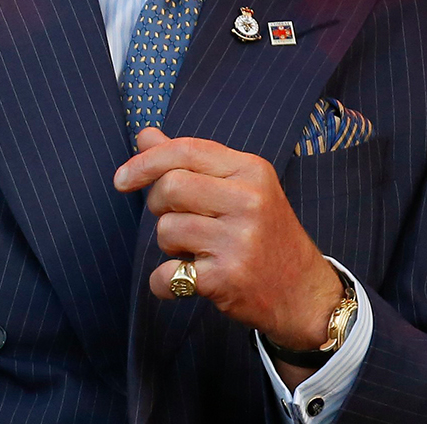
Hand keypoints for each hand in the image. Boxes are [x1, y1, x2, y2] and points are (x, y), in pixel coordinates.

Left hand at [115, 129, 343, 351]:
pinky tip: (185, 280)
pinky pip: (167, 275)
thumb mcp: (241, 187)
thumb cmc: (266, 234)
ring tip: (196, 250)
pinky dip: (163, 282)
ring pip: (166, 229)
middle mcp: (249, 200)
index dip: (146, 162)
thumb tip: (145, 135)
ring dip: (169, 244)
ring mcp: (239, 240)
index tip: (122, 179)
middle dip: (159, 205)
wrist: (304, 292)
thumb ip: (193, 161)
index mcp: (252, 170)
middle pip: (170, 186)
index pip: (187, 150)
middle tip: (177, 219)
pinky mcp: (226, 278)